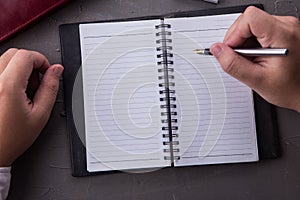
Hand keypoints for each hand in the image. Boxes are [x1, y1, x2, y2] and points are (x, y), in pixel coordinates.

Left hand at [0, 49, 62, 166]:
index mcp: (7, 87)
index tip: (47, 72)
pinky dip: (8, 75)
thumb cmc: (11, 139)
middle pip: (13, 54)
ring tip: (22, 90)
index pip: (25, 56)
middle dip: (30, 63)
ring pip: (3, 60)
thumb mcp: (40, 114)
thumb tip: (56, 70)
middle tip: (35, 82)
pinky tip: (12, 92)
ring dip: (18, 69)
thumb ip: (50, 88)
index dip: (41, 60)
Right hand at [210, 6, 299, 111]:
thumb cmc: (289, 88)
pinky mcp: (281, 30)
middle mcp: (286, 25)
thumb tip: (217, 49)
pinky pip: (257, 29)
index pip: (249, 18)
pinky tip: (257, 56)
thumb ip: (233, 64)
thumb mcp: (256, 80)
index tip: (233, 49)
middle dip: (237, 40)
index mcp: (283, 34)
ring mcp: (285, 26)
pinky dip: (251, 43)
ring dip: (244, 42)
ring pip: (250, 25)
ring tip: (253, 59)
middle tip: (243, 59)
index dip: (235, 33)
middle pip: (247, 20)